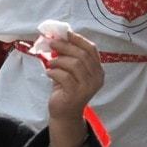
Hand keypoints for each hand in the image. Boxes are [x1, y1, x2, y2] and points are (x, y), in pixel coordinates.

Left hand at [45, 31, 103, 146]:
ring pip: (75, 64)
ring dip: (59, 60)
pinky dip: (54, 72)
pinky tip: (49, 73)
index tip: (66, 33)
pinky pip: (65, 76)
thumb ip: (68, 55)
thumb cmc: (66, 89)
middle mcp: (97, 78)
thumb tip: (59, 37)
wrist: (64, 113)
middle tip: (52, 43)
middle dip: (65, 46)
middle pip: (82, 55)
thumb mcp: (69, 70)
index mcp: (98, 70)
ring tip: (50, 63)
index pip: (92, 49)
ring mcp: (88, 87)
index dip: (79, 39)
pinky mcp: (77, 94)